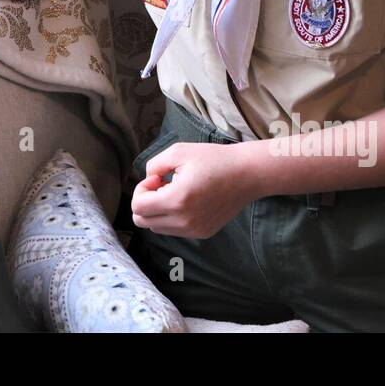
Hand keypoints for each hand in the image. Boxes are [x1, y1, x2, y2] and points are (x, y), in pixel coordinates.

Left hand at [130, 141, 263, 238]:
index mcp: (177, 201)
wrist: (246, 174)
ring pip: (157, 228)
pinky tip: (186, 200)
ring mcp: (194, 230)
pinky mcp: (203, 233)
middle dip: (145, 202)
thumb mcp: (177, 152)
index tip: (157, 178)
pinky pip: (174, 230)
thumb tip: (148, 182)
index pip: (138, 208)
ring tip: (175, 192)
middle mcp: (184, 221)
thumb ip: (153, 166)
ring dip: (158, 211)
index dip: (141, 190)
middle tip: (162, 185)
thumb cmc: (213, 159)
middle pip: (143, 221)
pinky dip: (172, 217)